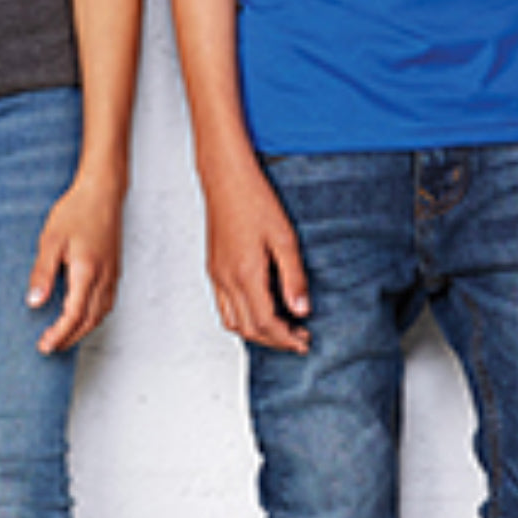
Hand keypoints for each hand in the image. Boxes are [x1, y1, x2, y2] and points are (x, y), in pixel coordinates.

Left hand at [26, 175, 122, 354]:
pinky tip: (83, 312)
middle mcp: (104, 277)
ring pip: (101, 313)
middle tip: (51, 345)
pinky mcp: (115, 267)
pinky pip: (107, 301)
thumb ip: (42, 273)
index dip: (59, 334)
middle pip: (90, 320)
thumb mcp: (51, 239)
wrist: (103, 190)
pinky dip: (94, 315)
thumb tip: (34, 302)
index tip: (44, 346)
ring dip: (83, 328)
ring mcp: (113, 273)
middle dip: (70, 337)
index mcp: (87, 272)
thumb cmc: (77, 210)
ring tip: (64, 334)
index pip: (74, 316)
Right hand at [203, 158, 309, 352]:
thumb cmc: (254, 199)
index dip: (287, 338)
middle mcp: (226, 279)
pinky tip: (258, 307)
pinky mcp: (213, 267)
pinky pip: (223, 306)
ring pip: (232, 322)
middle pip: (249, 329)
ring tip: (281, 327)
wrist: (225, 176)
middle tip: (298, 337)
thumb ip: (293, 277)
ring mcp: (216, 274)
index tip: (304, 340)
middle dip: (275, 340)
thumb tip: (302, 310)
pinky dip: (241, 317)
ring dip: (257, 332)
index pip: (266, 323)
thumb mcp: (284, 237)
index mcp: (245, 273)